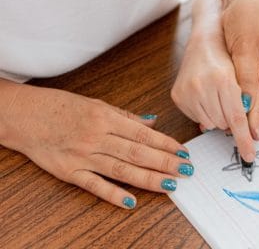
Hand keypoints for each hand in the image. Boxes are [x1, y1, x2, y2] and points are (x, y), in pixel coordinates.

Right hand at [0, 84, 192, 208]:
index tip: (184, 152)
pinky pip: (94, 185)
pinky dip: (113, 194)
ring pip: (122, 170)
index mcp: (106, 118)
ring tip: (171, 184)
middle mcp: (97, 137)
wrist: (24, 115)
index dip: (166, 144)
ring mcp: (83, 156)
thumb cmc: (61, 107)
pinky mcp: (69, 172)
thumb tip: (152, 122)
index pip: (143, 134)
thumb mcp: (97, 104)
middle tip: (187, 170)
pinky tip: (131, 202)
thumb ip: (126, 116)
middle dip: (165, 162)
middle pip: (137, 153)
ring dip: (149, 179)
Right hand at [172, 17, 257, 160]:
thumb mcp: (244, 75)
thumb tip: (252, 132)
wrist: (205, 38)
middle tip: (232, 100)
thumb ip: (249, 101)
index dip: (244, 139)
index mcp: (223, 79)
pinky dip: (206, 112)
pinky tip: (207, 95)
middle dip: (232, 118)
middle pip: (224, 124)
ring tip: (219, 94)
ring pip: (211, 123)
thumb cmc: (229, 55)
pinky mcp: (177, 95)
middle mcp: (202, 86)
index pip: (237, 119)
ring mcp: (187, 91)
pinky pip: (197, 118)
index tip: (249, 157)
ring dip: (219, 115)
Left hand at [219, 0, 258, 138]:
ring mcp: (255, 70)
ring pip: (244, 99)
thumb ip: (246, 79)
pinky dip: (225, 97)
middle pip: (256, 106)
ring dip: (231, 110)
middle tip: (220, 131)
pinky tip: (212, 103)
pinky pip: (236, 88)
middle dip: (240, 119)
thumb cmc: (247, 16)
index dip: (253, 123)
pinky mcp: (242, 66)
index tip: (239, 137)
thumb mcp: (246, 48)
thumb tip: (245, 108)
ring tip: (213, 121)